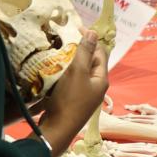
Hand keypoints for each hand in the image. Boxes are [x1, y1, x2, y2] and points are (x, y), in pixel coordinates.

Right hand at [37, 30, 107, 154]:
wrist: (57, 129)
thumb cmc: (69, 100)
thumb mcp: (77, 72)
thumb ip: (85, 52)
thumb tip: (93, 32)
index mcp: (101, 79)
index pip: (100, 53)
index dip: (90, 39)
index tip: (76, 27)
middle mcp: (96, 87)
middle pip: (90, 62)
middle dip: (80, 49)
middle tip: (65, 38)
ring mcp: (85, 96)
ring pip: (80, 72)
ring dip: (71, 61)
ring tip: (58, 51)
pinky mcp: (73, 101)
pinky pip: (71, 82)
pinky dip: (65, 73)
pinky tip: (55, 69)